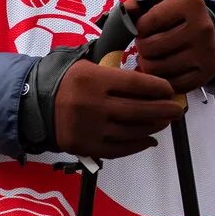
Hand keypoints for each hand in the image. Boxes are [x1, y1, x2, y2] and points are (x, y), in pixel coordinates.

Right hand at [52, 59, 184, 158]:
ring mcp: (90, 128)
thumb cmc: (70, 83)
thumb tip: (150, 83)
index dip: (157, 87)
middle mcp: (93, 104)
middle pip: (138, 109)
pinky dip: (138, 145)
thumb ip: (116, 73)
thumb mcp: (88, 66)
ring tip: (165, 122)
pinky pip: (119, 148)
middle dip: (163, 110)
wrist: (36, 106)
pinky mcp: (86, 147)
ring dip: (153, 127)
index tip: (170, 90)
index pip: (135, 84)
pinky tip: (149, 139)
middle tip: (177, 109)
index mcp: (94, 79)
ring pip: (132, 130)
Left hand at [127, 0, 214, 93]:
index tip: (143, 28)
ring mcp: (206, 52)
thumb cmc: (175, 16)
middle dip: (142, 47)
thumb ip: (138, 5)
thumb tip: (127, 10)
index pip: (146, 22)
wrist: (205, 31)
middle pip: (149, 47)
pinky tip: (163, 69)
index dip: (138, 28)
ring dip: (148, 64)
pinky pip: (170, 84)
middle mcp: (202, 27)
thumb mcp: (160, 2)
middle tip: (146, 44)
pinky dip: (161, 79)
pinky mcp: (207, 73)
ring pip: (156, 68)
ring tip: (152, 56)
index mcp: (190, 3)